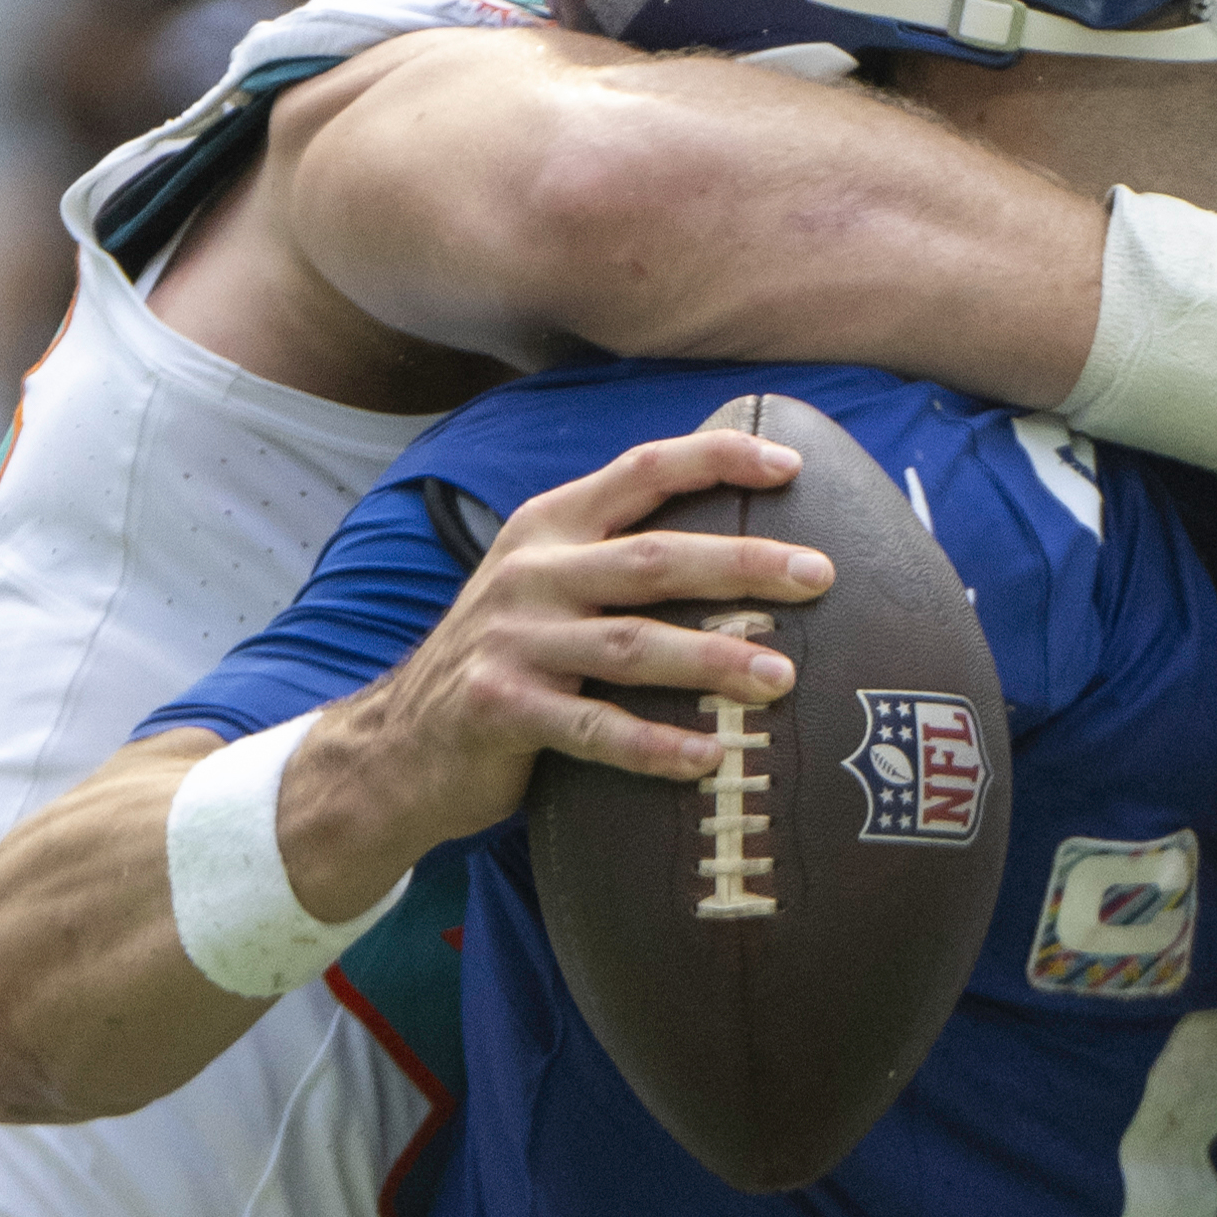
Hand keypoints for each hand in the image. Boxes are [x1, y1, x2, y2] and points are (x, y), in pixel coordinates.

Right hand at [284, 425, 827, 901]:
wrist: (398, 744)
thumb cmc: (508, 660)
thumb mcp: (546, 587)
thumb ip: (615, 559)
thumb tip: (744, 548)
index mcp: (550, 527)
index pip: (642, 470)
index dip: (717, 460)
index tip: (790, 469)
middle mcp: (531, 574)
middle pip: (654, 559)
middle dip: (742, 563)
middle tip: (819, 577)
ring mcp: (512, 642)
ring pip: (632, 645)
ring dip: (712, 660)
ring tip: (780, 678)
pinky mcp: (499, 710)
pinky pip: (592, 729)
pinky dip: (655, 746)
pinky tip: (708, 757)